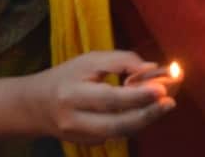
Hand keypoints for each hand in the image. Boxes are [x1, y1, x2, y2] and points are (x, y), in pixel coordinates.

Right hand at [24, 51, 176, 143]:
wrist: (34, 106)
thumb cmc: (66, 76)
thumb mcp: (90, 60)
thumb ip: (121, 61)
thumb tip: (151, 69)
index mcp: (72, 94)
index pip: (108, 98)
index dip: (137, 95)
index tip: (161, 88)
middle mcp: (74, 120)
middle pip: (115, 124)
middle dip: (147, 114)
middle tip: (170, 102)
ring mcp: (79, 137)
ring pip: (119, 134)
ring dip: (146, 119)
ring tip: (165, 105)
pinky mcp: (87, 144)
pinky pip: (116, 135)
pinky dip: (135, 123)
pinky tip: (148, 110)